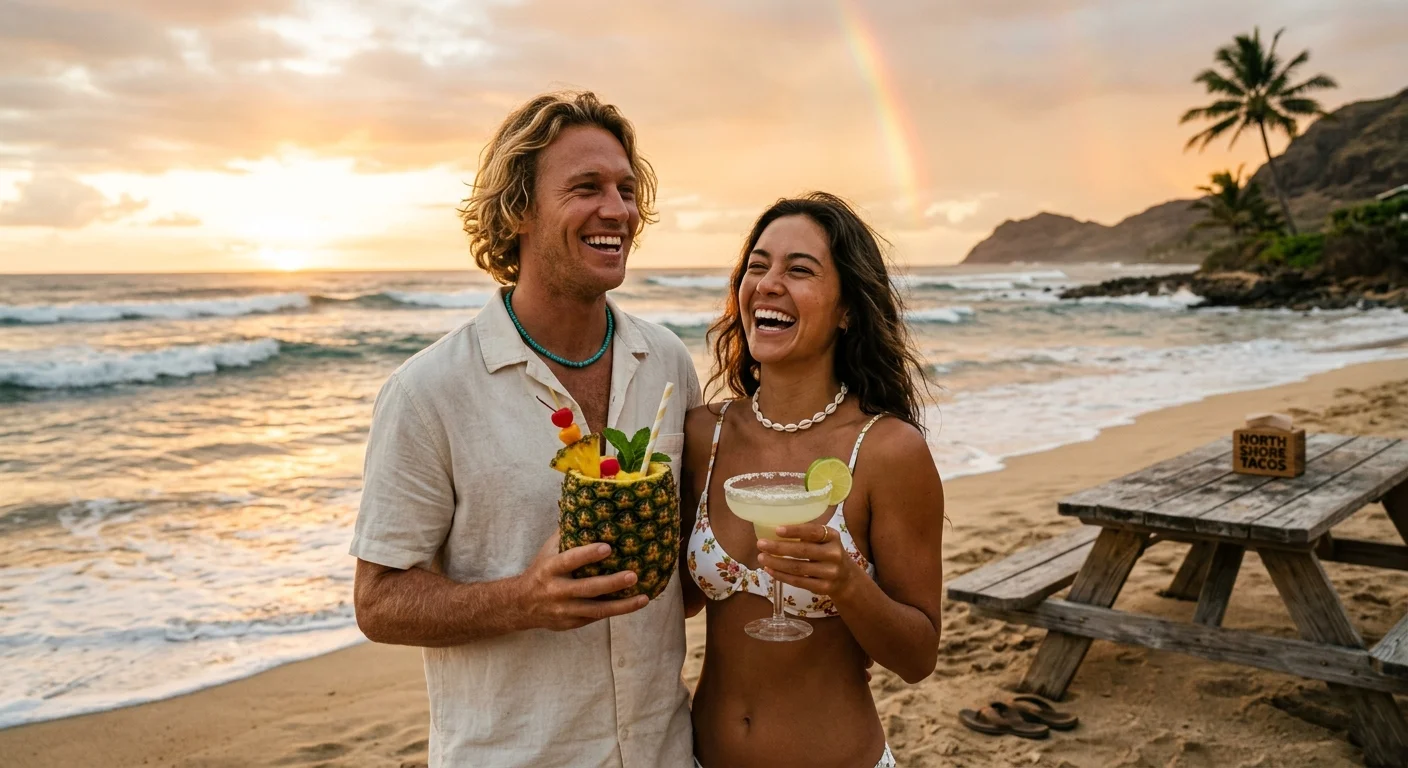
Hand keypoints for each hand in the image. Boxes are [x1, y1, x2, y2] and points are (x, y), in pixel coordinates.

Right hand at [518, 533, 649, 630]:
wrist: (521, 605)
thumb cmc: (541, 570)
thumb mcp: (547, 551)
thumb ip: (566, 535)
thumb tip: (589, 511)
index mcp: (550, 569)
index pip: (570, 560)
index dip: (588, 554)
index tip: (608, 547)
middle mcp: (557, 591)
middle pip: (588, 588)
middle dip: (612, 583)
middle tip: (633, 575)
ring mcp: (564, 610)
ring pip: (596, 610)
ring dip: (622, 605)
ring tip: (643, 598)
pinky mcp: (571, 623)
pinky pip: (596, 618)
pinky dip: (615, 612)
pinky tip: (633, 604)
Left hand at [756, 523, 863, 603]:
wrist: (846, 578)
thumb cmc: (827, 553)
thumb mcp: (824, 540)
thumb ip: (806, 536)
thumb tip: (774, 532)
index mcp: (833, 537)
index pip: (813, 532)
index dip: (795, 531)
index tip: (777, 530)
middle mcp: (834, 554)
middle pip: (803, 551)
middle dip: (778, 547)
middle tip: (760, 544)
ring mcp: (830, 572)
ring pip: (798, 568)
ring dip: (776, 562)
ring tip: (761, 557)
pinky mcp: (824, 587)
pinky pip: (798, 582)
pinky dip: (781, 576)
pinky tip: (770, 570)